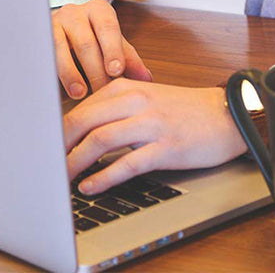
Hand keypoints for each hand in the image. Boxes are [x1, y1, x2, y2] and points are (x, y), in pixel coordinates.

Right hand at [52, 0, 151, 98]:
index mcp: (98, 10)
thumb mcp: (114, 43)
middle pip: (86, 42)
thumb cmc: (94, 36)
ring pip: (60, 49)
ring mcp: (52, 24)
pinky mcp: (36, 37)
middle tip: (103, 92)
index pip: (107, 27)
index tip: (117, 71)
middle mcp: (74, 13)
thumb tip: (146, 79)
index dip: (113, 50)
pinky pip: (43, 56)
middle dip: (95, 70)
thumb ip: (130, 59)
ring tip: (80, 93)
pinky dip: (51, 73)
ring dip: (71, 74)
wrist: (63, 24)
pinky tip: (56, 89)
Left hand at [64, 80, 247, 194]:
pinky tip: (91, 187)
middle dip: (59, 145)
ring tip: (62, 179)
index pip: (82, 107)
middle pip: (84, 120)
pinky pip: (127, 164)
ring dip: (75, 163)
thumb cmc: (188, 109)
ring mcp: (153, 124)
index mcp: (131, 88)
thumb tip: (81, 127)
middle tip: (46, 165)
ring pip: (100, 140)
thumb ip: (118, 107)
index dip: (58, 130)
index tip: (45, 147)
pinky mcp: (167, 147)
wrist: (229, 114)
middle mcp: (139, 102)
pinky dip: (104, 177)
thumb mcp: (150, 97)